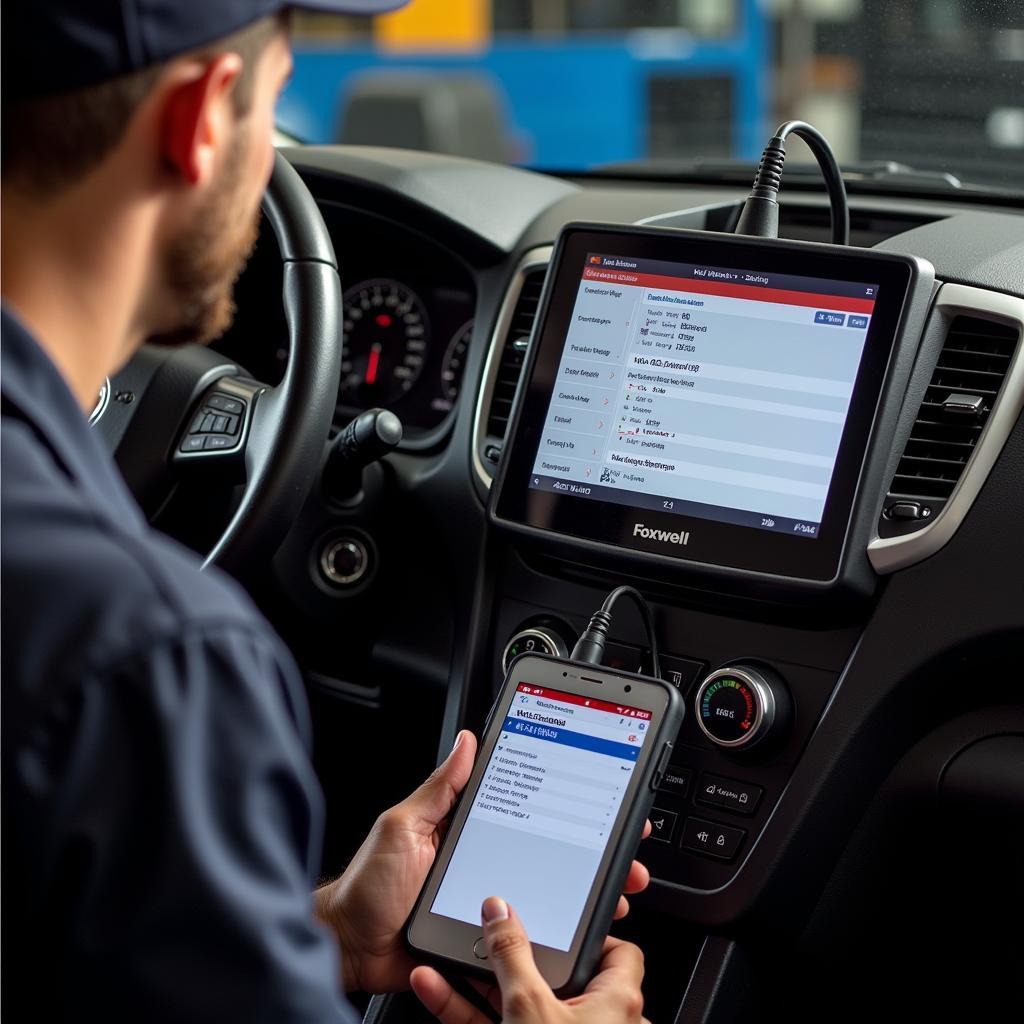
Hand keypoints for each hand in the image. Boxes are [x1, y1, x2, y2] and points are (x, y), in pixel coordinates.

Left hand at [315, 731, 652, 993]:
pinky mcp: (484, 943)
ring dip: (587, 898)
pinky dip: (557, 939)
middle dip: (595, 858)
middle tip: (626, 857)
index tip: (603, 802)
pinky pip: (525, 941)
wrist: (350, 948)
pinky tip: (585, 933)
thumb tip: (468, 742)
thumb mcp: (404, 826)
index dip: (567, 808)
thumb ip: (439, 789)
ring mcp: (488, 906)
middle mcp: (486, 866)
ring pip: (548, 900)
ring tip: (618, 895)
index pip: (529, 814)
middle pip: (551, 858)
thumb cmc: (369, 886)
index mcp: (470, 832)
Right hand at [410, 897, 649, 1023]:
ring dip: (476, 983)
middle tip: (484, 935)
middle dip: (509, 956)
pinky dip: (467, 1012)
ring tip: (443, 959)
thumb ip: (512, 953)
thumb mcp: (529, 1006)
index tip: (552, 919)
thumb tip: (500, 910)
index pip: (615, 951)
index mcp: (617, 1002)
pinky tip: (435, 991)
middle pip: (552, 975)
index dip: (586, 932)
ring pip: (516, 1005)